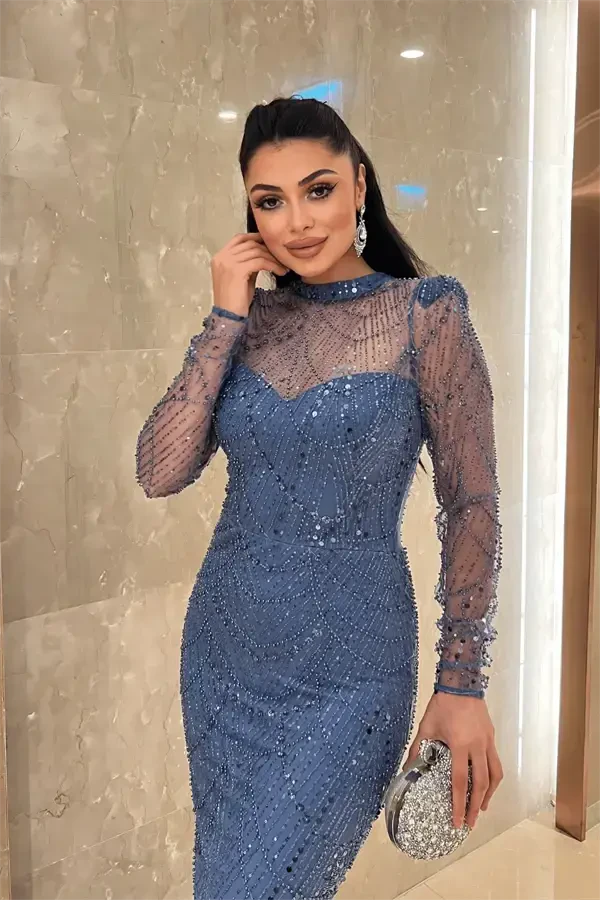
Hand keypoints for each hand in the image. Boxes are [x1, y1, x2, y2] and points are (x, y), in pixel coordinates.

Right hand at [211, 232, 288, 316]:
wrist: (228, 317)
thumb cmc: (235, 301)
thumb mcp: (241, 277)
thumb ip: (248, 263)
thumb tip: (263, 253)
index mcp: (220, 257)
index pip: (239, 239)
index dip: (255, 238)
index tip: (269, 244)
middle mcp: (222, 257)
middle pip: (249, 244)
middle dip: (268, 249)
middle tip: (281, 258)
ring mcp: (228, 263)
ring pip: (256, 252)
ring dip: (273, 258)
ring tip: (282, 267)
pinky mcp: (237, 270)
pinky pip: (260, 262)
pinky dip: (272, 265)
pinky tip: (280, 272)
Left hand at [404, 691, 502, 828]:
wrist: (461, 683)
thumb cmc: (442, 704)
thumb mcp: (426, 727)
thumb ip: (417, 749)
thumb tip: (406, 770)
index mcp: (459, 745)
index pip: (460, 782)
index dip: (459, 804)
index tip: (457, 821)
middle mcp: (477, 746)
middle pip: (481, 783)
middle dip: (475, 806)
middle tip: (470, 823)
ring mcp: (487, 741)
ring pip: (495, 775)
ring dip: (489, 794)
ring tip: (481, 808)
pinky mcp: (491, 737)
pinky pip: (496, 762)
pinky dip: (492, 777)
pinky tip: (486, 784)